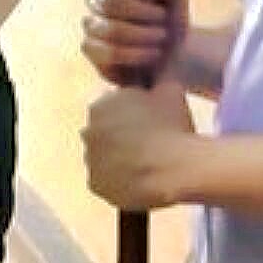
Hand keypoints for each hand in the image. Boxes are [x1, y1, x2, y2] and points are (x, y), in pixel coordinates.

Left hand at [80, 80, 196, 210]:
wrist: (174, 167)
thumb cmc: (173, 126)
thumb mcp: (170, 91)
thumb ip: (157, 81)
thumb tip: (158, 77)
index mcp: (101, 105)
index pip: (112, 108)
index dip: (131, 116)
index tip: (149, 124)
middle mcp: (88, 131)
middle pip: (105, 133)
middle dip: (122, 137)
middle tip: (149, 145)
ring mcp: (90, 160)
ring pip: (103, 158)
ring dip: (118, 159)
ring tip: (146, 165)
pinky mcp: (95, 185)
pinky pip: (106, 181)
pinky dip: (119, 181)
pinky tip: (140, 181)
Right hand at [81, 0, 189, 85]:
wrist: (174, 55)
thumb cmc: (170, 18)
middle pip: (110, 2)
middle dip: (144, 14)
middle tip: (163, 19)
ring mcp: (90, 23)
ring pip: (112, 30)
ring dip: (145, 36)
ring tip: (160, 38)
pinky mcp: (90, 49)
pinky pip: (110, 52)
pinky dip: (137, 54)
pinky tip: (150, 53)